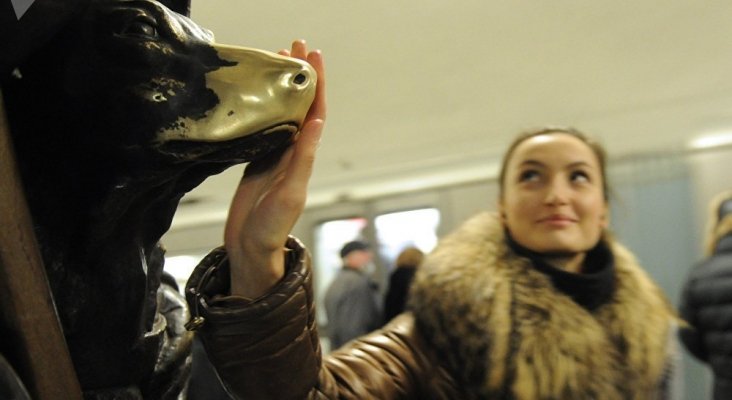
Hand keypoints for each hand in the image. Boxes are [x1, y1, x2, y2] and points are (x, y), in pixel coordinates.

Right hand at [223, 40, 325, 297]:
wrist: (251, 249)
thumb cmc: (272, 227)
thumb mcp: (291, 192)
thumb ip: (303, 157)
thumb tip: (317, 120)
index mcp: (304, 156)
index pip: (314, 111)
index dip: (316, 83)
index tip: (312, 55)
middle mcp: (293, 152)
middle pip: (300, 105)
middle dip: (299, 75)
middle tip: (294, 44)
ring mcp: (275, 156)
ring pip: (282, 112)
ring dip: (282, 87)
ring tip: (277, 59)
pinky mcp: (257, 161)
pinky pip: (264, 126)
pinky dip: (263, 106)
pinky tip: (256, 94)